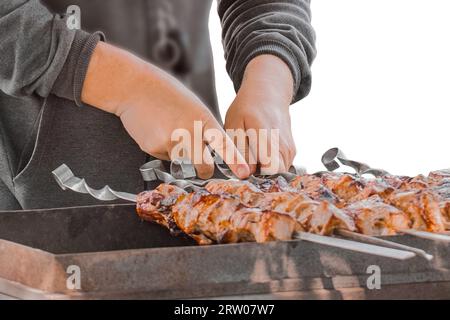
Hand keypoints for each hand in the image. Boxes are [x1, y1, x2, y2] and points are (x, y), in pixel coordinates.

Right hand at [82, 42, 249, 178]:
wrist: (134, 87)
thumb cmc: (166, 94)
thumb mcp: (193, 106)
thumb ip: (203, 128)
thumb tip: (209, 150)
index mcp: (203, 119)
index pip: (223, 144)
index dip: (235, 160)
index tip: (244, 173)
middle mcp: (189, 132)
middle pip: (203, 166)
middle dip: (204, 170)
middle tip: (203, 168)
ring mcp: (171, 141)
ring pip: (182, 163)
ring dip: (179, 155)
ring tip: (168, 131)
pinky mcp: (154, 148)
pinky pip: (164, 158)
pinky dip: (162, 149)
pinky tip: (156, 131)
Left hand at [224, 55, 295, 174]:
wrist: (269, 94)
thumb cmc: (247, 108)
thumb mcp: (234, 125)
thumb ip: (240, 150)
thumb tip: (246, 174)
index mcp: (267, 139)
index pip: (271, 172)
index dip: (257, 178)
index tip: (244, 173)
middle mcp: (283, 147)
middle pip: (274, 177)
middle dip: (259, 177)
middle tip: (245, 165)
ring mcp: (290, 150)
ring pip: (277, 174)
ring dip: (263, 171)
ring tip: (252, 155)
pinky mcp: (291, 152)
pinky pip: (280, 168)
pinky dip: (268, 165)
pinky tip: (259, 153)